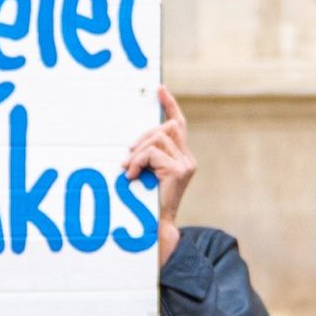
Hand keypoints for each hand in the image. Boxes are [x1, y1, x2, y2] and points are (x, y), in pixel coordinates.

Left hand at [126, 84, 194, 261]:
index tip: (159, 88)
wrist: (156, 227)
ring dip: (138, 152)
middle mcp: (188, 158)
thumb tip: (133, 145)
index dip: (170, 104)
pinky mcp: (179, 170)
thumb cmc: (147, 203)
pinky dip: (138, 162)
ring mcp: (186, 164)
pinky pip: (153, 153)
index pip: (178, 123)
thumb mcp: (148, 174)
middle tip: (128, 157)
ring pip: (157, 138)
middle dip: (143, 138)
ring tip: (129, 170)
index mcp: (182, 157)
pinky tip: (133, 176)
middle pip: (166, 127)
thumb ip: (147, 157)